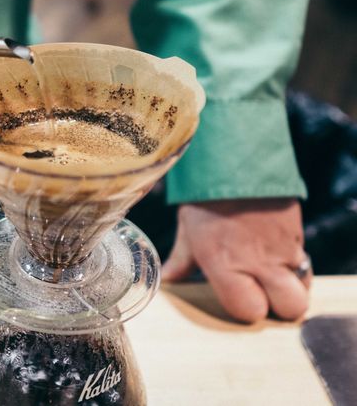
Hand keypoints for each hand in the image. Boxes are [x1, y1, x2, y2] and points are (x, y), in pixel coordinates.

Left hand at [162, 198, 310, 322]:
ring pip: (302, 287)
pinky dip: (293, 265)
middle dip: (278, 306)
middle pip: (289, 308)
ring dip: (289, 286)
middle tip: (262, 292)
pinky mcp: (297, 235)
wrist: (233, 161)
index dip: (246, 309)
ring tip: (271, 275)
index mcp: (224, 263)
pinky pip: (304, 262)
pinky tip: (275, 253)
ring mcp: (281, 248)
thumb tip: (167, 278)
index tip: (240, 298)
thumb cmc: (205, 198)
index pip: (248, 310)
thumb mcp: (188, 230)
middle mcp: (257, 261)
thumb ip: (181, 261)